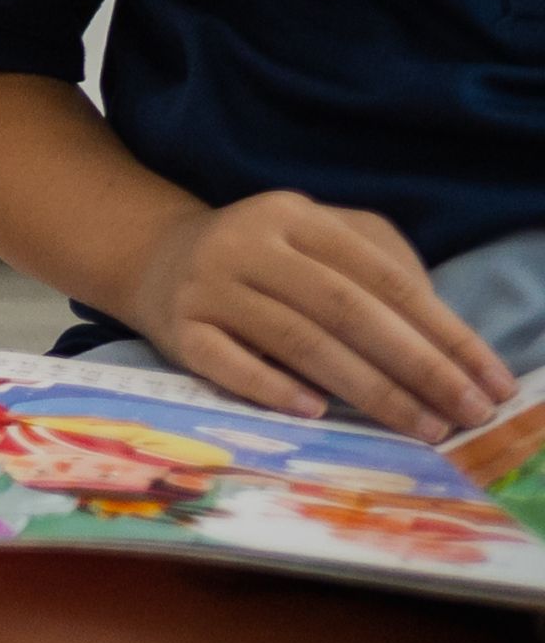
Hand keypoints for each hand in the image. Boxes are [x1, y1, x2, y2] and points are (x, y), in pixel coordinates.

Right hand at [123, 189, 519, 437]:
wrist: (152, 258)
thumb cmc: (263, 258)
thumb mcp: (319, 238)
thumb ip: (383, 265)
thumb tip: (439, 334)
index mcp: (294, 216)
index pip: (383, 276)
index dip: (444, 331)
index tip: (489, 381)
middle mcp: (248, 244)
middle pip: (345, 308)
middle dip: (417, 366)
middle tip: (465, 414)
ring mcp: (208, 286)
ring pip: (296, 340)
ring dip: (367, 388)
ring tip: (420, 426)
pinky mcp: (176, 328)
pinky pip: (227, 363)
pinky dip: (273, 387)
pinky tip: (316, 411)